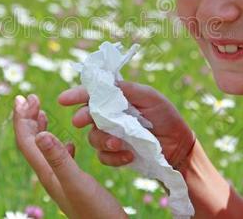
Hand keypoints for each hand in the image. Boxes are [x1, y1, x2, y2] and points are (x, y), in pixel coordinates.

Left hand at [13, 94, 126, 218]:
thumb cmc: (96, 211)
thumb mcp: (77, 181)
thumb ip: (58, 158)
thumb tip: (39, 133)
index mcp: (47, 173)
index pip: (27, 141)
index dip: (22, 119)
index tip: (22, 97)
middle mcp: (50, 176)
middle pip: (31, 143)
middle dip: (28, 119)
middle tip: (30, 98)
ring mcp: (61, 181)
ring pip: (44, 150)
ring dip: (40, 129)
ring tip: (41, 113)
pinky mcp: (73, 184)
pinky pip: (60, 159)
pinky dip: (59, 144)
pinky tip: (69, 143)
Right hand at [58, 81, 195, 169]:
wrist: (178, 145)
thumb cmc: (165, 116)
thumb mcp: (149, 96)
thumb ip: (126, 89)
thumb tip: (103, 84)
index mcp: (115, 99)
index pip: (92, 94)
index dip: (76, 94)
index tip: (64, 99)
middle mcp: (109, 117)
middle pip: (86, 116)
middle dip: (83, 118)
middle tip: (81, 121)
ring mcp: (111, 136)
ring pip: (93, 138)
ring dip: (103, 140)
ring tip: (119, 143)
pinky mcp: (115, 155)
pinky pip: (104, 157)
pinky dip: (114, 157)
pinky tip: (129, 156)